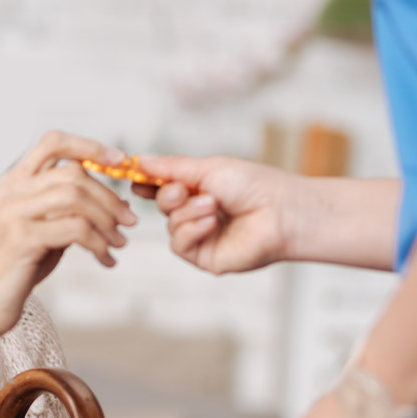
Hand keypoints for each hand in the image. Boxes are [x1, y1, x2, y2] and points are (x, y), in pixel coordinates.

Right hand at [0, 132, 136, 362]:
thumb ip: (69, 209)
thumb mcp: (45, 229)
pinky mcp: (21, 239)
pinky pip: (74, 229)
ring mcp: (13, 213)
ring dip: (107, 221)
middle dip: (110, 197)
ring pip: (76, 197)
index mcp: (15, 181)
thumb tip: (116, 202)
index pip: (54, 142)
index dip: (90, 146)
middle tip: (129, 222)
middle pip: (74, 173)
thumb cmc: (17, 269)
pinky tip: (105, 259)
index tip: (120, 161)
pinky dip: (98, 243)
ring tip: (119, 243)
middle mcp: (11, 191)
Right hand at [133, 154, 298, 274]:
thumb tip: (140, 160)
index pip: (166, 186)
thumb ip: (171, 167)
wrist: (281, 212)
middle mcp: (200, 214)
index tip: (135, 178)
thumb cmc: (253, 185)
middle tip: (183, 190)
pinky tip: (211, 222)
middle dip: (168, 196)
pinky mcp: (206, 257)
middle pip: (164, 205)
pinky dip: (191, 230)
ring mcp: (203, 237)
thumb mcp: (208, 168)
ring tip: (212, 205)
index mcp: (202, 189)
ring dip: (187, 213)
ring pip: (170, 225)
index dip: (149, 183)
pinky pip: (180, 244)